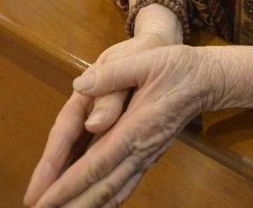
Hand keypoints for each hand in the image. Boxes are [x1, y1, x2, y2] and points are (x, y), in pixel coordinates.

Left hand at [24, 45, 219, 207]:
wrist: (208, 79)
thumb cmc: (176, 66)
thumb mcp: (145, 59)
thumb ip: (113, 74)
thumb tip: (80, 86)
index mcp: (135, 127)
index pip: (95, 163)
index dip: (68, 185)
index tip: (43, 200)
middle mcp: (141, 149)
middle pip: (102, 187)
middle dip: (70, 205)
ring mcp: (146, 156)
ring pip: (114, 191)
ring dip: (87, 207)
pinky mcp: (149, 156)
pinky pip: (125, 185)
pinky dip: (107, 201)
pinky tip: (94, 207)